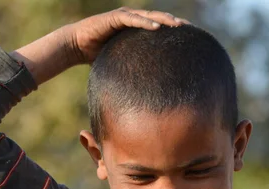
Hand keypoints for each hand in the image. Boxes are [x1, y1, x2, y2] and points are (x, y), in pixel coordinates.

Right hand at [63, 8, 186, 64]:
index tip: (190, 39)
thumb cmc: (97, 56)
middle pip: (159, 19)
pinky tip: (157, 27)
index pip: (159, 27)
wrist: (76, 46)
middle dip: (175, 23)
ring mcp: (124, 17)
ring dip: (164, 20)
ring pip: (148, 16)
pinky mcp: (114, 18)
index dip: (174, 31)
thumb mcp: (120, 62)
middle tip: (192, 30)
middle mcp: (132, 20)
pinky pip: (132, 19)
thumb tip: (146, 92)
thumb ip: (133, 70)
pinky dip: (144, 22)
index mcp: (136, 29)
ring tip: (178, 25)